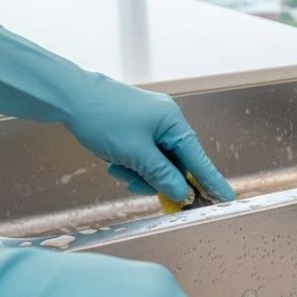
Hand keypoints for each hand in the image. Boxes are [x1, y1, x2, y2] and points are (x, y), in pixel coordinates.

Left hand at [0, 26, 233, 202]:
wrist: (68, 96)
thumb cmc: (103, 120)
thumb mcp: (135, 154)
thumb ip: (162, 175)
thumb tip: (183, 193)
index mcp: (174, 123)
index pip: (198, 160)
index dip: (211, 182)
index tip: (227, 200)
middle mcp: (167, 121)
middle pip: (175, 164)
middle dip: (157, 179)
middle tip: (137, 185)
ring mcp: (151, 122)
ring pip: (156, 162)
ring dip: (140, 173)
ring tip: (118, 169)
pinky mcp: (136, 125)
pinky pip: (143, 154)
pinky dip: (131, 164)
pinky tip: (113, 162)